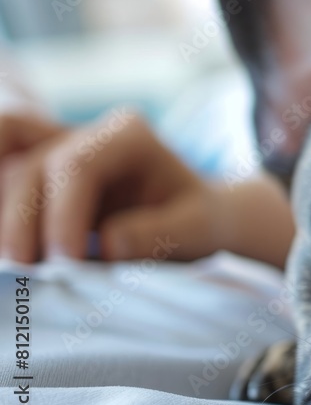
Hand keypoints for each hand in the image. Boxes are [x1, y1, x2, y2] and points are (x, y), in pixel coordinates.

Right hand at [0, 109, 224, 262]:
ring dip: (4, 217)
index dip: (64, 213)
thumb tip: (108, 244)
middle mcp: (85, 134)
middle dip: (23, 220)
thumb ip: (158, 234)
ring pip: (7, 170)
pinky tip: (8, 245)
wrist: (192, 220)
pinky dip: (1, 210)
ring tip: (14, 263)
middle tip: (30, 270)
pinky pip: (3, 175)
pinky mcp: (38, 177)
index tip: (68, 260)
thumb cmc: (197, 223)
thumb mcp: (197, 229)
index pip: (78, 165)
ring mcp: (55, 151)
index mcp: (127, 135)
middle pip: (32, 168)